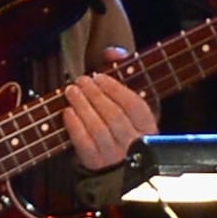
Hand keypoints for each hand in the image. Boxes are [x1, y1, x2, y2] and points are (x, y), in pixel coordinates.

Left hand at [61, 49, 156, 173]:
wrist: (114, 165)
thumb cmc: (121, 124)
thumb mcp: (127, 100)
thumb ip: (123, 70)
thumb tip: (111, 52)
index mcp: (148, 127)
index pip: (135, 107)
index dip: (116, 89)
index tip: (99, 77)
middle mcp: (134, 144)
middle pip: (115, 116)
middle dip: (95, 95)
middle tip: (81, 80)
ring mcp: (115, 156)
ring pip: (99, 130)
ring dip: (83, 107)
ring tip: (71, 91)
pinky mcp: (96, 165)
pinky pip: (85, 145)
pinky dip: (75, 127)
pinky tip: (68, 112)